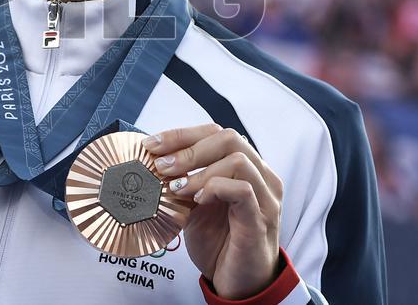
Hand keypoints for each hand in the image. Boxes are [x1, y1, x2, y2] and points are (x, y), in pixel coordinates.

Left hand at [143, 124, 282, 299]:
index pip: (216, 133)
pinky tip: (198, 201)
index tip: (152, 145)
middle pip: (228, 138)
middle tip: (162, 166)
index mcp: (247, 167)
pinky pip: (242, 190)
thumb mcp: (195, 204)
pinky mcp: (261, 220)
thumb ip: (184, 180)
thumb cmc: (220, 243)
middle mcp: (261, 176)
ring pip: (237, 160)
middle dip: (188, 148)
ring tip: (177, 187)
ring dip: (199, 171)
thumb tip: (154, 160)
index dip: (181, 135)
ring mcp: (265, 197)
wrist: (238, 284)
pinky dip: (215, 188)